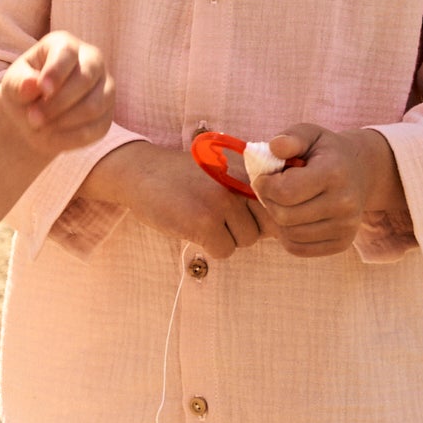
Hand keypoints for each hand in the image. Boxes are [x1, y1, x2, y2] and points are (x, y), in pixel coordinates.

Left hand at [0, 30, 114, 152]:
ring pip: (94, 106)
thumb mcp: (13, 84)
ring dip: (64, 122)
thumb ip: (19, 83)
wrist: (34, 115)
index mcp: (65, 45)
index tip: (42, 90)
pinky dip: (71, 138)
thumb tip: (31, 84)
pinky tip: (51, 139)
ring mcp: (105, 88)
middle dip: (58, 102)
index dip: (56, 72)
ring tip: (39, 128)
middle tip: (32, 118)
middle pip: (85, 79)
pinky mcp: (107, 116)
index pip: (67, 53)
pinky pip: (95, 129)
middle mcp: (92, 61)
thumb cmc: (23, 91)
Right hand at [81, 141, 268, 258]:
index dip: (264, 218)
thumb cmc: (184, 178)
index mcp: (246, 171)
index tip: (241, 215)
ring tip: (202, 219)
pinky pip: (223, 251)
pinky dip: (209, 247)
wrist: (142, 172)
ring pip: (245, 241)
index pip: (277, 205)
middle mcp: (239, 184)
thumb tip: (281, 229)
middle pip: (263, 228)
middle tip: (216, 217)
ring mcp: (222, 203)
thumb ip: (250, 193)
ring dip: (225, 238)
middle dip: (243, 229)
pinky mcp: (204, 222)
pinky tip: (192, 228)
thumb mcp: (222, 174)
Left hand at [251, 124, 402, 257]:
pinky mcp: (342, 243)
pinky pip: (298, 249)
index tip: (263, 178)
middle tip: (272, 190)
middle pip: (284, 216)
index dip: (264, 185)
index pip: (284, 191)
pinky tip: (294, 218)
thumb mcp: (310, 135)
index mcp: (334, 173)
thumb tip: (275, 147)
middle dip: (269, 202)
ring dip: (277, 219)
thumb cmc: (327, 152)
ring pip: (288, 235)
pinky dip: (287, 236)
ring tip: (285, 202)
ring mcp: (346, 227)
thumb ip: (291, 138)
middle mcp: (344, 203)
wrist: (361, 172)